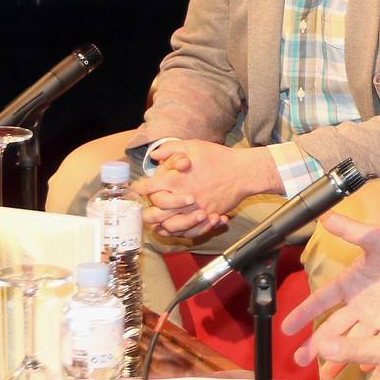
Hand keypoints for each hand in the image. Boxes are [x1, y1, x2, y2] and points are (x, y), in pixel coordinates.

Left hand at [133, 140, 282, 237]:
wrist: (243, 172)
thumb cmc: (219, 158)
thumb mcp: (193, 146)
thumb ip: (170, 149)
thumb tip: (154, 156)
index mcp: (175, 180)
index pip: (148, 188)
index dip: (139, 188)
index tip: (136, 188)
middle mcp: (182, 199)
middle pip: (154, 214)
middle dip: (146, 213)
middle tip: (144, 211)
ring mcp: (195, 211)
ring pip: (170, 227)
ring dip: (161, 226)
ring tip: (158, 223)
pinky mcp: (207, 218)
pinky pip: (189, 232)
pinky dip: (181, 232)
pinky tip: (176, 229)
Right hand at [281, 213, 379, 376]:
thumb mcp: (376, 235)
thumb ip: (350, 230)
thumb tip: (325, 216)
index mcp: (351, 282)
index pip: (322, 300)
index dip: (304, 313)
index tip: (287, 328)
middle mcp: (361, 303)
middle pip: (334, 327)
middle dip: (316, 343)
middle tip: (299, 360)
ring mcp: (378, 316)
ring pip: (354, 340)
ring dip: (340, 356)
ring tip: (326, 375)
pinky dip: (372, 355)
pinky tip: (361, 367)